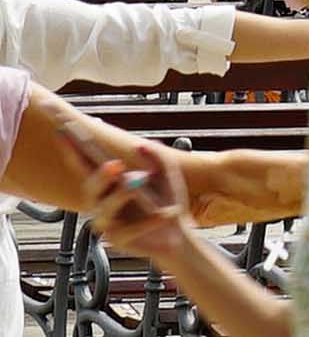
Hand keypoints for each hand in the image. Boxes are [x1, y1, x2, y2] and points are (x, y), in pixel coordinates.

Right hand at [77, 133, 196, 263]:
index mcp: (109, 184)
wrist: (179, 233)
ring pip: (104, 210)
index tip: (65, 131)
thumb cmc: (166, 201)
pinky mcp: (118, 241)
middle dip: (100, 177)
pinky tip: (164, 214)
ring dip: (120, 195)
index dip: (73, 150)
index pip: (86, 166)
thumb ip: (157, 157)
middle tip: (115, 165)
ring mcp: (107, 223)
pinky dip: (148, 221)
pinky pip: (130, 230)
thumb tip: (142, 145)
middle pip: (90, 189)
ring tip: (137, 183)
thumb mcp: (167, 175)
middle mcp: (101, 203)